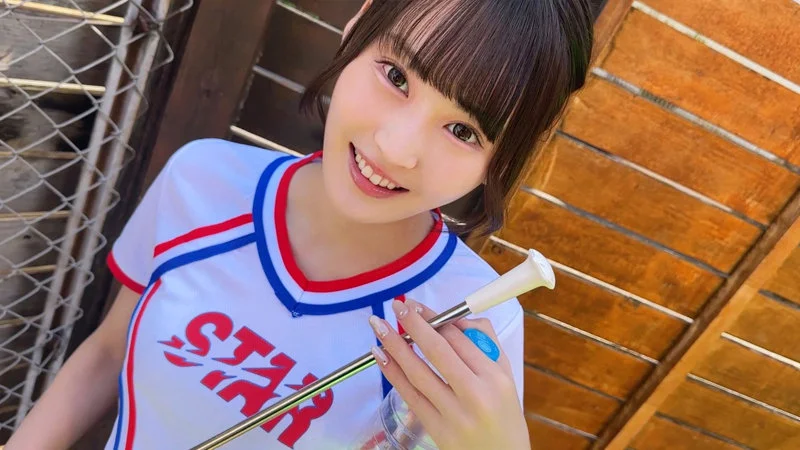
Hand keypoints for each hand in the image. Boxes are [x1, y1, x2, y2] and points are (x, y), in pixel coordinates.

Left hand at [368, 299, 529, 449]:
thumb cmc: (504, 416)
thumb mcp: (506, 377)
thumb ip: (485, 344)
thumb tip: (456, 318)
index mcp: (495, 377)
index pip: (460, 338)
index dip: (435, 317)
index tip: (417, 305)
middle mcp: (475, 394)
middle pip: (438, 350)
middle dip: (414, 324)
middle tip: (397, 306)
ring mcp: (453, 414)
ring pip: (418, 372)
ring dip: (394, 346)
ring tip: (378, 326)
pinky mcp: (436, 429)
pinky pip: (410, 395)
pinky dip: (393, 373)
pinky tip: (381, 356)